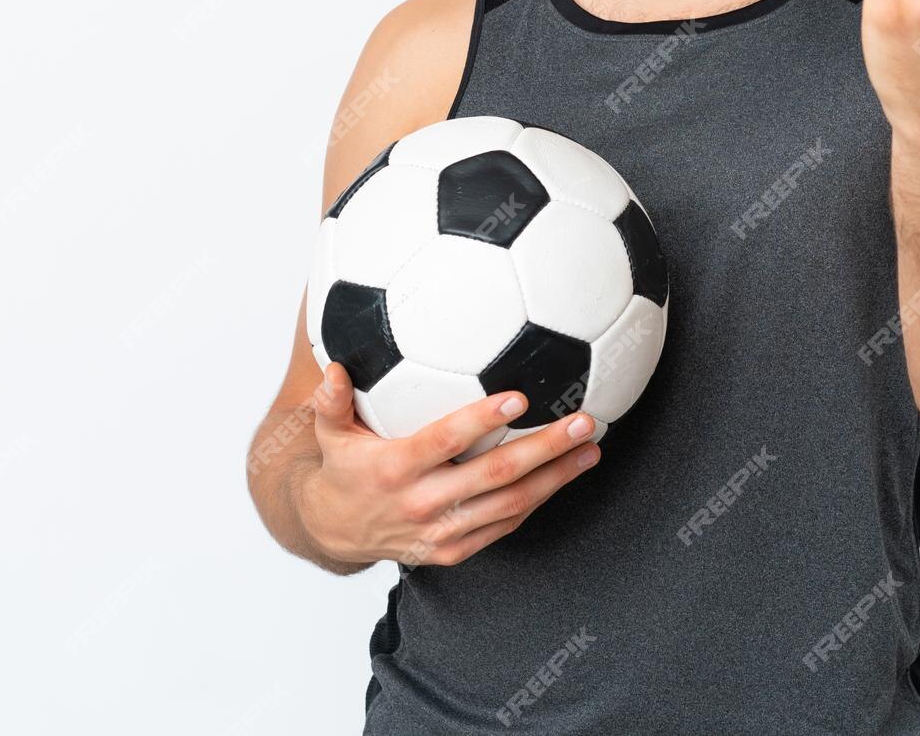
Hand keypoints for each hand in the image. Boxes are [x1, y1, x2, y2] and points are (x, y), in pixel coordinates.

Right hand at [295, 360, 602, 568]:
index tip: (519, 399)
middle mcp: (423, 503)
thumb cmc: (343, 468)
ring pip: (510, 503)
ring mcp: (442, 532)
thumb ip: (331, 402)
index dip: (482, 420)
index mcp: (396, 468)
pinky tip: (563, 476)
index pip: (446, 441)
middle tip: (582, 423)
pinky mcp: (454, 551)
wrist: (335, 534)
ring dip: (555, 477)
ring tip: (589, 450)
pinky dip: (537, 501)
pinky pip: (504, 525)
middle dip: (545, 448)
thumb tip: (331, 368)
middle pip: (495, 474)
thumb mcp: (330, 434)